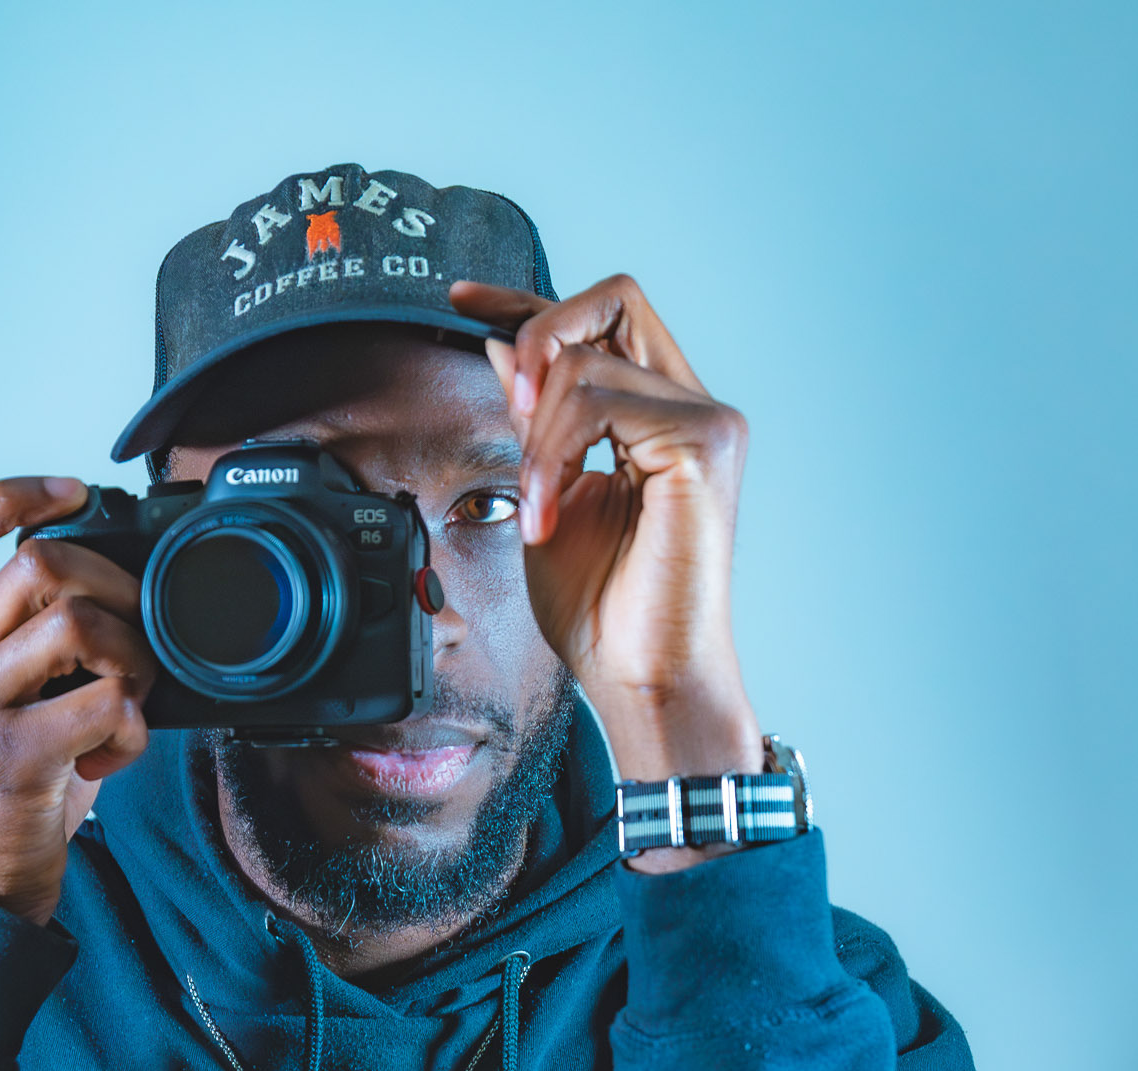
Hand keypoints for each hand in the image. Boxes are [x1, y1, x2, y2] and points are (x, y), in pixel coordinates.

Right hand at [0, 477, 155, 923]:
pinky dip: (132, 729)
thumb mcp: (10, 707)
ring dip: (131, 657)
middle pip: (39, 563)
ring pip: (76, 623)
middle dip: (115, 588)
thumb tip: (121, 595)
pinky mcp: (11, 759)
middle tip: (134, 641)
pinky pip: (105, 705)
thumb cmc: (8, 799)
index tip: (72, 496)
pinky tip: (111, 757)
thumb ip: (41, 650)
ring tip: (125, 702)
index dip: (10, 496)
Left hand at [448, 275, 763, 802]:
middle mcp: (691, 405)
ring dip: (536, 436)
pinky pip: (599, 401)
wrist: (641, 677)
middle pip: (612, 298)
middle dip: (538, 336)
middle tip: (511, 411)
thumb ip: (533, 424)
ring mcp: (706, 419)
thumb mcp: (544, 495)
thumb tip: (500, 349)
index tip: (459, 302)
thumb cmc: (604, 612)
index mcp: (657, 415)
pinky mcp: (704, 442)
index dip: (526, 303)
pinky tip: (548, 515)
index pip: (598, 323)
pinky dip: (554, 455)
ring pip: (588, 360)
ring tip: (535, 510)